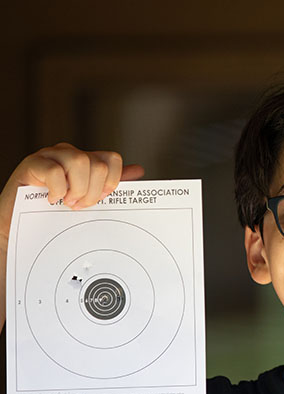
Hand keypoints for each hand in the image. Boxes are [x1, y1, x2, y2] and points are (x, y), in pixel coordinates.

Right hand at [0, 142, 143, 239]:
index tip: (102, 198)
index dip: (112, 181)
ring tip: (67, 202)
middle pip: (98, 163)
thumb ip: (110, 184)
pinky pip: (54, 170)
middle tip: (80, 205)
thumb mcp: (87, 199)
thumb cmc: (54, 212)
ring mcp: (50, 156)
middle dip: (94, 191)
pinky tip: (51, 199)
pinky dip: (57, 189)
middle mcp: (69, 154)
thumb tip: (139, 170)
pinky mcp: (32, 164)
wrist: (19, 224)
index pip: (112, 159)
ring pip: (80, 161)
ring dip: (78, 188)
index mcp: (85, 161)